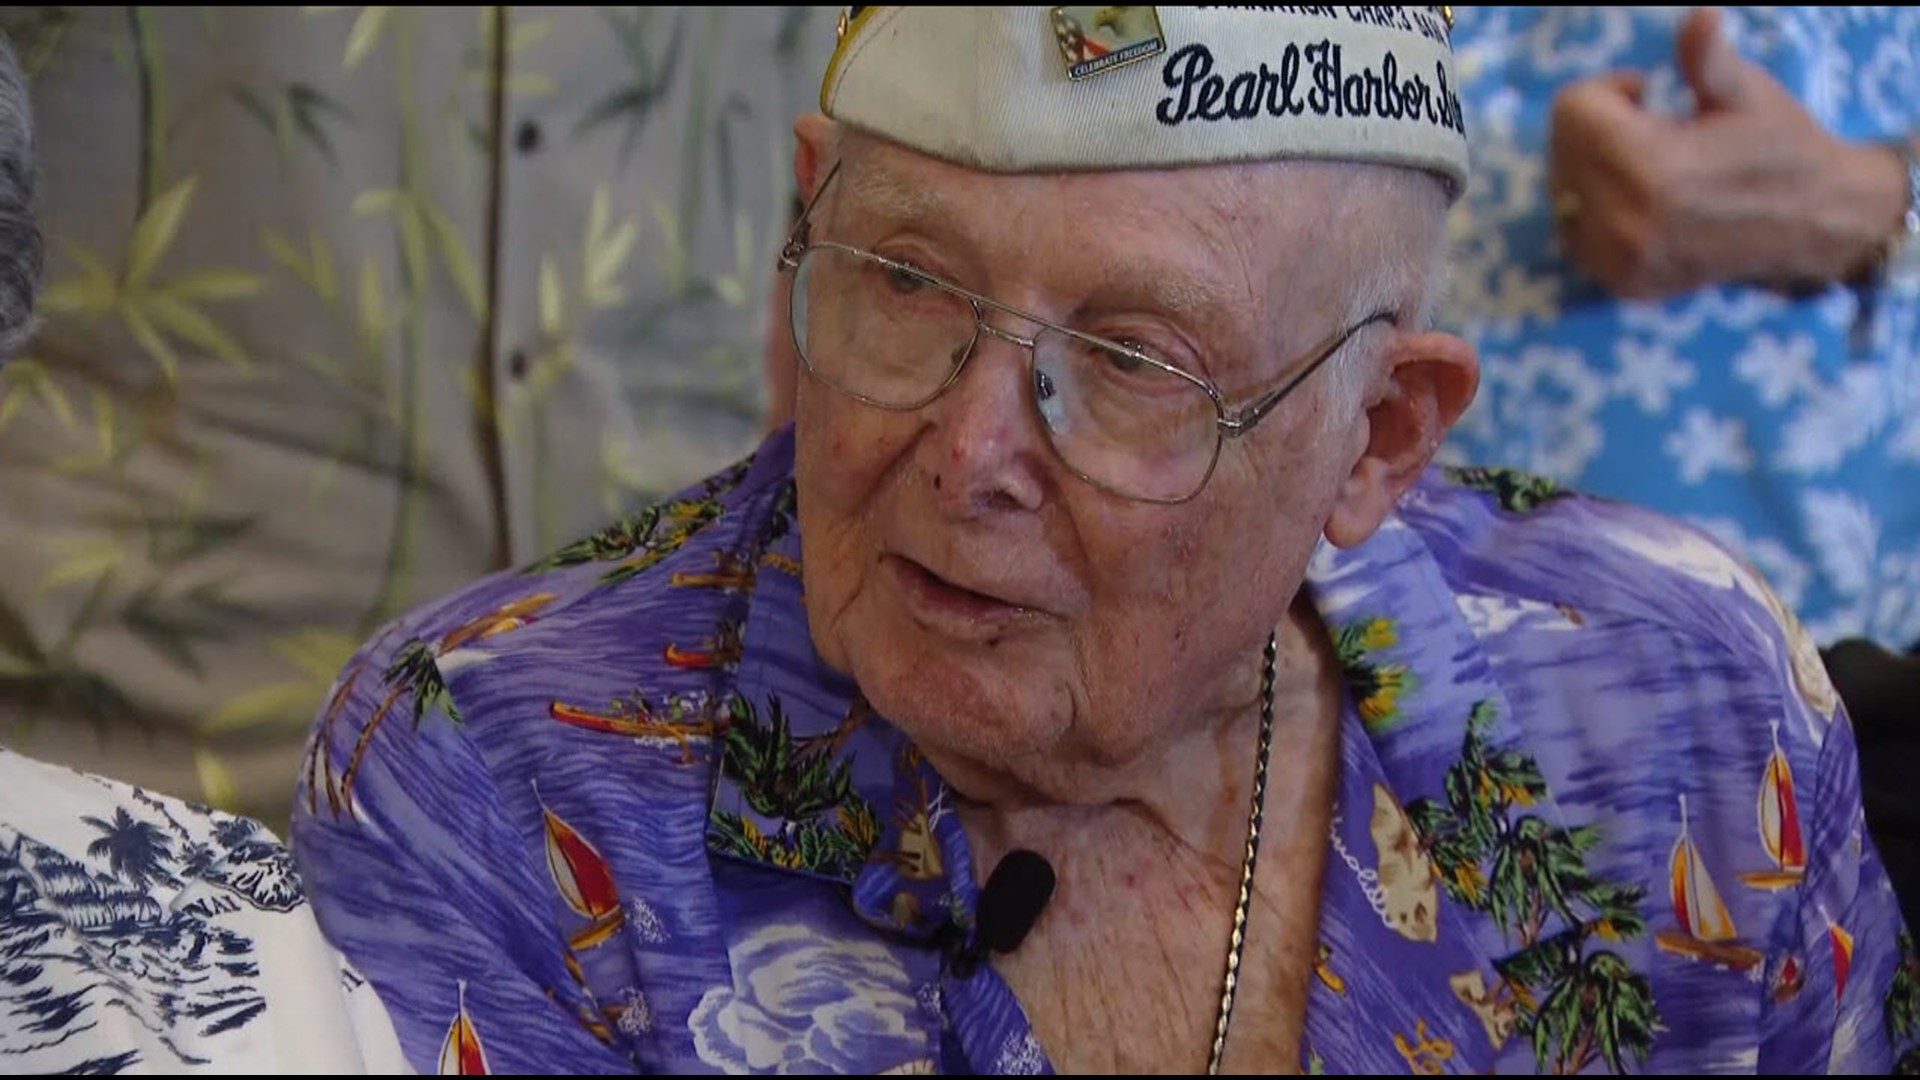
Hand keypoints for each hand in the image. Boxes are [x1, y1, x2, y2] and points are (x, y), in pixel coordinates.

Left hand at [1547, 7, 1909, 299]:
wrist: (1814, 222)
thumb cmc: (1779, 147)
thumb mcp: (1746, 95)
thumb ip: (1706, 61)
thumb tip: (1701, 18)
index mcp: (1652, 168)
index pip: (1573, 110)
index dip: (1611, 91)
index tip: (1649, 96)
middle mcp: (1627, 221)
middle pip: (1563, 151)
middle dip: (1596, 130)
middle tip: (1649, 131)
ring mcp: (1622, 260)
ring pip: (1562, 196)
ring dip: (1589, 172)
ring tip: (1645, 166)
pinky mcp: (1624, 283)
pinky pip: (1575, 236)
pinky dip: (1592, 212)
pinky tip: (1636, 201)